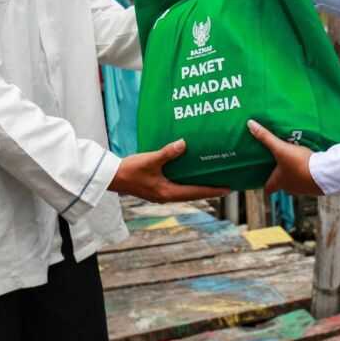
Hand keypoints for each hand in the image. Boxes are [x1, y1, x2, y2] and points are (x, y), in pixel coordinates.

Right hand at [110, 139, 229, 202]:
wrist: (111, 177)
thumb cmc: (130, 170)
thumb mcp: (150, 160)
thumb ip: (167, 153)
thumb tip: (183, 144)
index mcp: (167, 193)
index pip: (195, 192)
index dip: (212, 190)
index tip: (228, 189)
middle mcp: (167, 196)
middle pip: (193, 194)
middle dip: (209, 190)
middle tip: (225, 185)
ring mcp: (161, 194)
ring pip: (185, 191)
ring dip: (198, 187)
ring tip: (211, 180)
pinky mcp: (156, 189)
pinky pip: (177, 187)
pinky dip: (187, 182)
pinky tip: (190, 174)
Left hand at [247, 120, 322, 195]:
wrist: (323, 173)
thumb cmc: (298, 164)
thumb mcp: (280, 148)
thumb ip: (266, 137)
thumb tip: (250, 124)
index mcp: (279, 181)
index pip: (268, 188)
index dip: (266, 185)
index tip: (264, 180)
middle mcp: (290, 188)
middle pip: (282, 185)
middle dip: (281, 177)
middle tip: (280, 167)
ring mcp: (303, 189)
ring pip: (296, 183)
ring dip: (295, 175)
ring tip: (296, 164)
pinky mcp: (316, 186)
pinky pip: (309, 181)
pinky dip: (308, 174)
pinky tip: (311, 166)